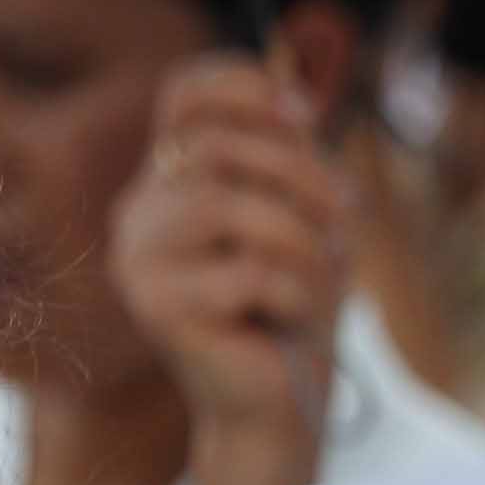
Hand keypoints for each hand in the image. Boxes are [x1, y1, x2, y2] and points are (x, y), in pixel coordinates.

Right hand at [109, 56, 354, 484]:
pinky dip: (292, 290)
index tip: (306, 116)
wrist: (279, 400)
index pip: (185, 94)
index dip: (245, 85)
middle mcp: (139, 212)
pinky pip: (244, 272)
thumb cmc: (293, 302)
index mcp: (170, 180)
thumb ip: (290, 154)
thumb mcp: (304, 212)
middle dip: (299, 173)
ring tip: (323, 273)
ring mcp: (137, 260)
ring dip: (298, 236)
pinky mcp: (155, 308)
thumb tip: (295, 97)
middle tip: (347, 214)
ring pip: (224, 206)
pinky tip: (292, 316)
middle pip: (216, 146)